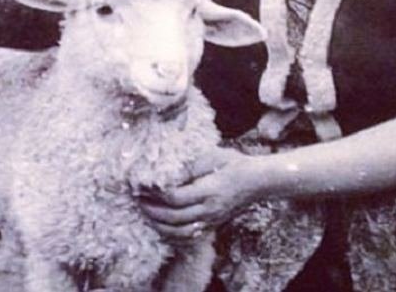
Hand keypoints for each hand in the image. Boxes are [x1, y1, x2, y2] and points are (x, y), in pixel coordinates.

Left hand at [136, 148, 258, 240]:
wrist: (258, 181)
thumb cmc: (234, 163)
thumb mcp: (213, 155)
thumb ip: (190, 165)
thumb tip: (164, 170)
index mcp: (209, 190)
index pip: (175, 197)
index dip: (155, 193)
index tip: (141, 185)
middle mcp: (209, 210)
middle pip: (173, 217)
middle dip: (151, 210)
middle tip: (137, 200)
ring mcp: (211, 221)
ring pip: (179, 233)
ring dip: (158, 226)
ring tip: (145, 214)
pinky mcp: (212, 226)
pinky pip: (188, 238)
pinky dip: (171, 237)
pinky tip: (160, 227)